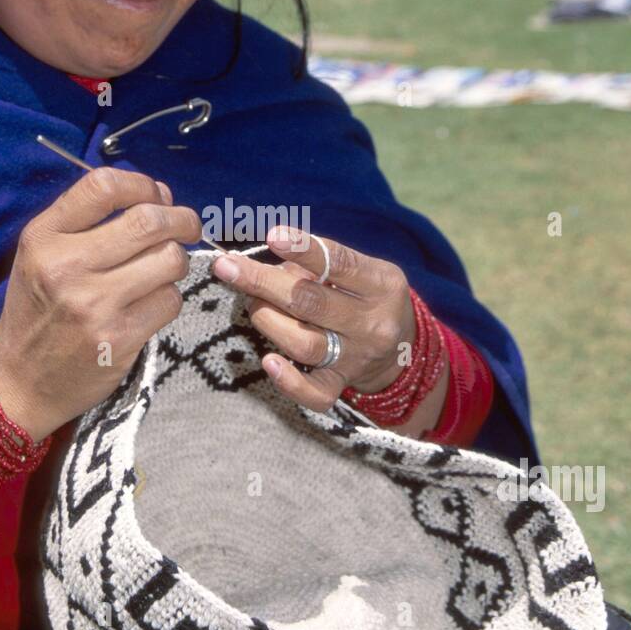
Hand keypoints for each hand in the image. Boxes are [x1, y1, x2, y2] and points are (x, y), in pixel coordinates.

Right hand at [0, 167, 202, 440]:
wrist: (20, 381)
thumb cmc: (37, 309)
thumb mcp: (40, 255)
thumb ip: (88, 220)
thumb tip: (160, 195)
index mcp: (43, 237)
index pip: (104, 186)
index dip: (143, 184)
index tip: (156, 196)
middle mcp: (66, 266)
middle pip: (149, 221)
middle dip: (180, 218)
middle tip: (185, 226)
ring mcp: (94, 304)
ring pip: (169, 260)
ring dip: (176, 261)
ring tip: (163, 269)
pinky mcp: (120, 338)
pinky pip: (170, 301)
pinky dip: (169, 298)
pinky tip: (151, 303)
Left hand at [211, 226, 417, 414]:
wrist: (403, 351)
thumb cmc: (368, 297)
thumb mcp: (361, 271)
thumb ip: (321, 264)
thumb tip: (270, 264)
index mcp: (381, 285)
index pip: (339, 263)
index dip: (304, 249)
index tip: (272, 236)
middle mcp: (372, 323)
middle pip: (311, 302)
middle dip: (263, 282)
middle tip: (227, 267)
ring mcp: (356, 358)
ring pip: (303, 343)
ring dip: (267, 319)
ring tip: (252, 302)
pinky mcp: (341, 385)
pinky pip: (314, 392)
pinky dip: (289, 381)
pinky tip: (269, 362)